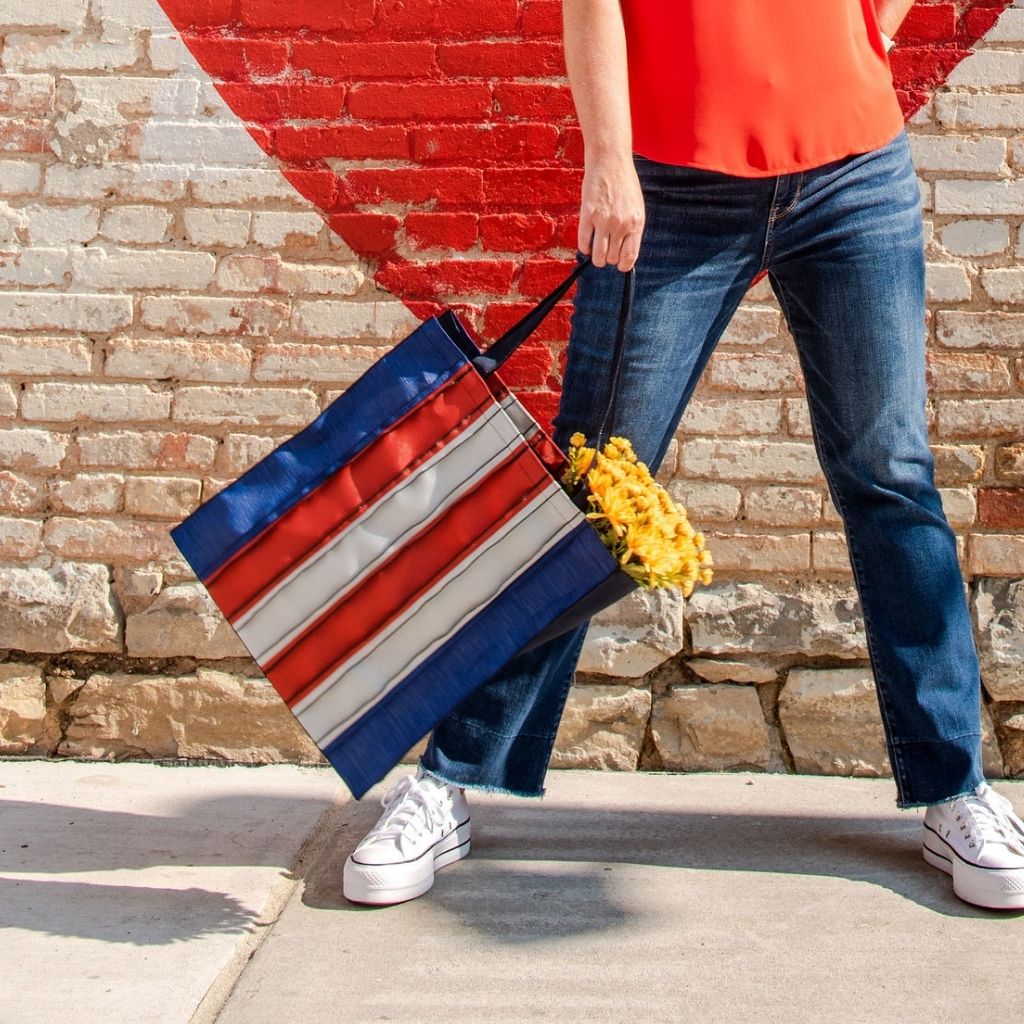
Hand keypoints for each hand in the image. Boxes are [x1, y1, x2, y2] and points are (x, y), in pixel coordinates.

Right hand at [577, 153, 645, 272]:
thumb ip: (631, 229)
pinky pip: (584, 242)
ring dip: (596, 257)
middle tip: (606, 249)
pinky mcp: (587, 214)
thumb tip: (624, 252)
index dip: (623, 265)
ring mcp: (604, 220)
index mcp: (636, 223)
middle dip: (608, 258)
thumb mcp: (635, 207)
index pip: (630, 257)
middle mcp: (621, 224)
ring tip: (596, 250)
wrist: (610, 160)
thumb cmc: (624, 183)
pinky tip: (586, 243)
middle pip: (612, 258)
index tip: (618, 263)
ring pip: (598, 256)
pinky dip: (584, 247)